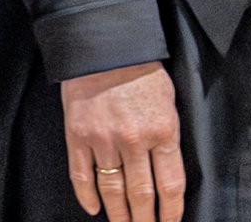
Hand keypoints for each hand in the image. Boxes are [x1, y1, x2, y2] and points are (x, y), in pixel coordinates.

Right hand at [61, 61, 184, 221]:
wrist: (105, 45)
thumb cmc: (141, 69)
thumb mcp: (168, 100)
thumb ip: (168, 135)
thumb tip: (167, 168)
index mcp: (162, 130)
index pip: (170, 185)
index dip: (171, 212)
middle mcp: (133, 140)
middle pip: (141, 195)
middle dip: (144, 220)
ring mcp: (103, 140)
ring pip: (113, 191)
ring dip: (119, 215)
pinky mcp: (78, 136)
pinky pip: (82, 176)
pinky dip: (88, 197)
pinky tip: (93, 209)